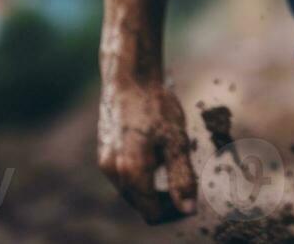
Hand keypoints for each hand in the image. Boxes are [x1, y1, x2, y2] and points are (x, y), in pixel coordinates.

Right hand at [97, 79, 197, 222]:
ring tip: (170, 157)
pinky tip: (155, 148)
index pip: (152, 214)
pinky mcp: (104, 152)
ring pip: (131, 190)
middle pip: (140, 204)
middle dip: (163, 198)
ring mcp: (105, 162)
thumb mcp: (177, 141)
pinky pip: (124, 175)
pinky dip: (141, 172)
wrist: (129, 78)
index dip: (173, 211)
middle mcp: (112, 172)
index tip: (190, 194)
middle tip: (185, 179)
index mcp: (131, 172)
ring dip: (152, 185)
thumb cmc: (155, 106)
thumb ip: (182, 178)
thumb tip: (188, 210)